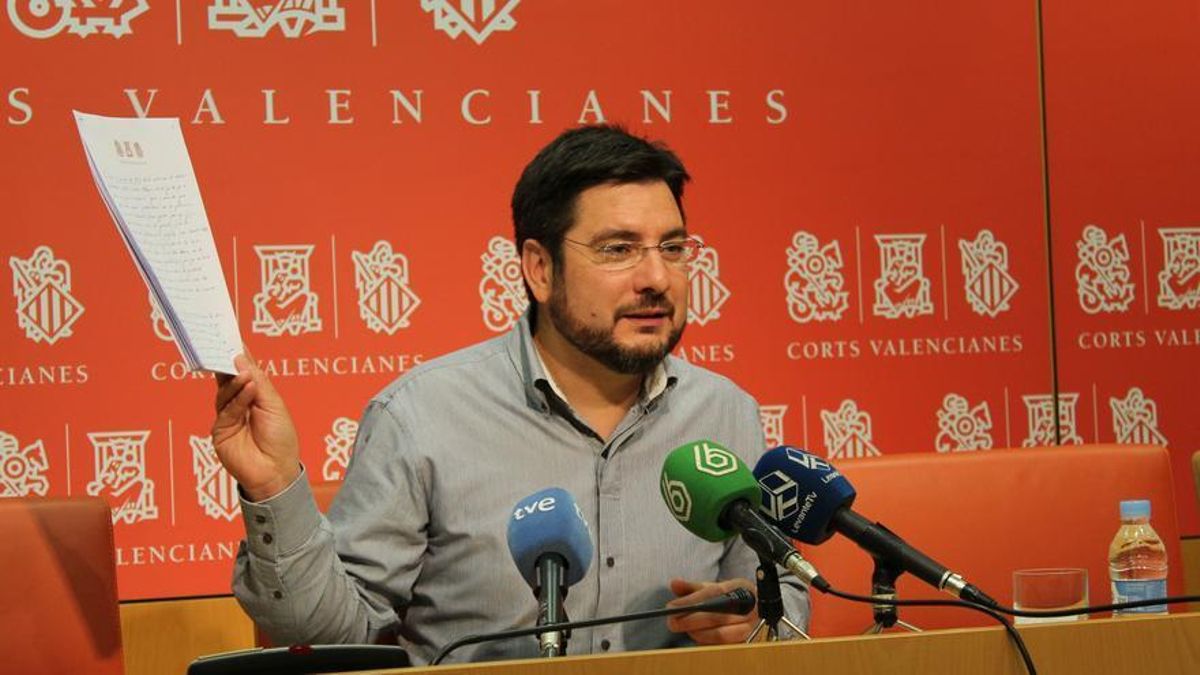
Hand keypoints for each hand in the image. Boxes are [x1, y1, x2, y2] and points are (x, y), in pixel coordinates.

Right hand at [211, 352, 300, 501]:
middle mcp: (238, 403)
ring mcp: (227, 416)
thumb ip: (257, 382)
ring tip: (246, 374)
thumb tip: (240, 358)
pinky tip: (248, 390)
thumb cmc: (280, 439)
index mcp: (253, 394)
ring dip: (236, 382)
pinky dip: (238, 399)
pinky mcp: (220, 430)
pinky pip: (227, 410)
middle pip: (228, 378)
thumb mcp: (274, 405)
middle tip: (225, 347)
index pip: (242, 370)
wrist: (277, 471)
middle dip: (226, 363)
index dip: (237, 354)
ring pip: (225, 392)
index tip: (230, 335)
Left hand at [665, 578, 757, 644]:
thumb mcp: (712, 588)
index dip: (691, 601)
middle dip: (690, 620)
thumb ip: (692, 587)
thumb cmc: (728, 597)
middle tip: (672, 622)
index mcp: (738, 587)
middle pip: (717, 615)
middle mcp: (747, 607)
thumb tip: (674, 584)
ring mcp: (749, 626)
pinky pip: (723, 646)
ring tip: (685, 629)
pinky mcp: (745, 641)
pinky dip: (706, 642)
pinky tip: (695, 636)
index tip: (671, 607)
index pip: (713, 593)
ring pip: (721, 634)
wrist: (753, 608)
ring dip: (698, 633)